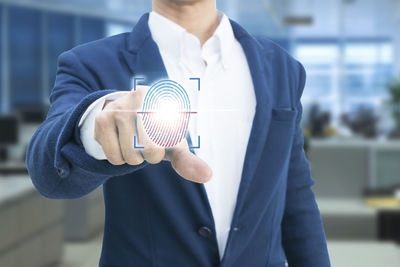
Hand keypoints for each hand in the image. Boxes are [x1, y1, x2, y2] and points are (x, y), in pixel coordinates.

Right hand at [94, 86, 211, 182]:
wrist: (127, 114)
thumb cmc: (156, 131)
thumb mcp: (173, 143)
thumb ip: (188, 159)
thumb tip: (208, 175)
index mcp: (167, 100)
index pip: (172, 141)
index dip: (166, 146)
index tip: (161, 134)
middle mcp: (143, 96)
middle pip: (151, 151)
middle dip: (151, 156)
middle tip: (148, 143)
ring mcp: (121, 106)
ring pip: (131, 156)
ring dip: (135, 158)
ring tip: (133, 141)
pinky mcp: (102, 118)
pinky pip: (114, 157)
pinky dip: (120, 159)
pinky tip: (121, 142)